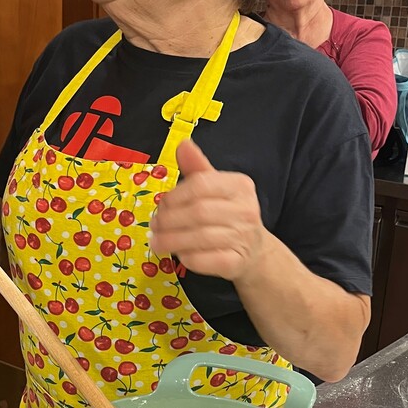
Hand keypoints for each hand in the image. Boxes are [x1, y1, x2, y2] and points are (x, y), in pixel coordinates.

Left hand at [149, 139, 266, 281]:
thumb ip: (197, 168)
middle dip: (169, 220)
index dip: (174, 196)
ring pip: (199, 237)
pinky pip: (205, 260)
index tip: (161, 205)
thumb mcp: (215, 187)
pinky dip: (186, 257)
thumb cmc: (228, 215)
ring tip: (156, 241)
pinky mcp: (236, 263)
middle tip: (154, 225)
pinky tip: (178, 254)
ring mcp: (243, 238)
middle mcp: (246, 210)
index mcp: (240, 186)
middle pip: (199, 212)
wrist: (253, 251)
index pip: (201, 185)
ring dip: (171, 240)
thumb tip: (183, 144)